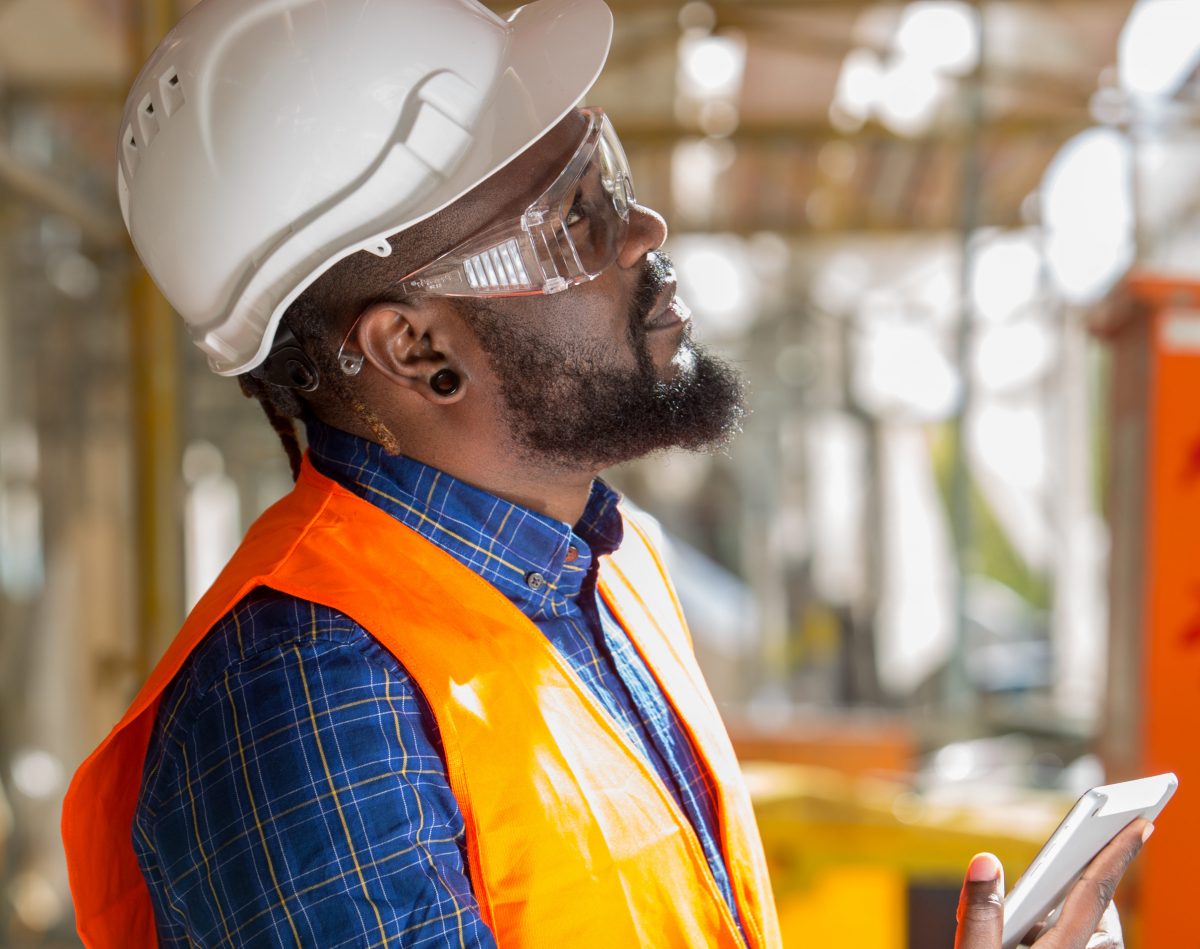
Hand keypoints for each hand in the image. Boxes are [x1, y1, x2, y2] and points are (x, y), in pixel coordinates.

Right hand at [953, 818, 1151, 948]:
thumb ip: (979, 914)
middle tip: (1090, 856)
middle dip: (1098, 885)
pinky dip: (1063, 936)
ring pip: (1093, 939)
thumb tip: (986, 860)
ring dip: (1077, 916)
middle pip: (1102, 919)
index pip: (1093, 892)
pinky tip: (1028, 937)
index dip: (1117, 854)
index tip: (1141, 824)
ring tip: (1043, 907)